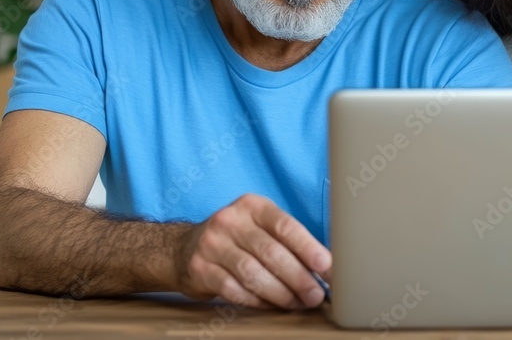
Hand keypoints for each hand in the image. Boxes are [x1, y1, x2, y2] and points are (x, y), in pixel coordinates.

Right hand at [175, 193, 331, 309]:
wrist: (185, 248)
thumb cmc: (238, 238)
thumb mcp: (260, 227)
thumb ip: (288, 242)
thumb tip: (325, 268)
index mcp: (253, 205)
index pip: (286, 226)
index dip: (309, 249)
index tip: (327, 268)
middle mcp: (230, 220)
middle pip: (271, 252)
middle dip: (298, 277)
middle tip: (316, 295)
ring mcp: (212, 244)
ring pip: (253, 273)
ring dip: (280, 293)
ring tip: (297, 303)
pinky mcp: (200, 269)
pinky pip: (234, 290)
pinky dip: (256, 300)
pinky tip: (271, 305)